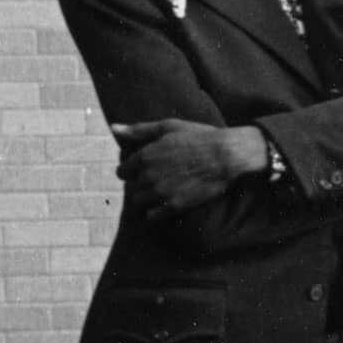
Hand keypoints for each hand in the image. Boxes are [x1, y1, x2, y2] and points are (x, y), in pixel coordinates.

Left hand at [110, 119, 262, 218]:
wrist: (228, 155)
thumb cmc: (200, 137)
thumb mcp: (169, 127)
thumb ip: (139, 130)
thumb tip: (113, 128)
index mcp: (145, 156)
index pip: (122, 171)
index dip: (132, 171)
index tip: (143, 170)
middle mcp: (148, 176)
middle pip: (131, 188)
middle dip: (140, 184)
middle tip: (156, 180)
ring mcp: (161, 192)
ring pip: (139, 202)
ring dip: (146, 198)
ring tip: (161, 193)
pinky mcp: (175, 205)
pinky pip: (152, 216)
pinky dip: (155, 213)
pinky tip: (165, 205)